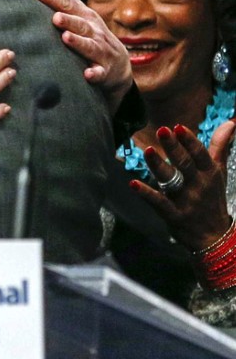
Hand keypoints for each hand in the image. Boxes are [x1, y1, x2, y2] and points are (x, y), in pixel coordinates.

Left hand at [27, 0, 131, 111]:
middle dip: (68, 18)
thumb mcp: (75, 14)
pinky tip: (87, 74)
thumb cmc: (89, 34)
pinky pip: (99, 72)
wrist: (118, 65)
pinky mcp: (104, 70)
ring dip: (79, 42)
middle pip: (79, 22)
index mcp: (84, 15)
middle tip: (54, 16)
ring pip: (89, 45)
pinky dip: (94, 73)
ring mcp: (101, 50)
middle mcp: (93, 30)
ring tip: (66, 38)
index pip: (67, 2)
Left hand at [130, 122, 233, 250]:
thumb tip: (230, 121)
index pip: (201, 155)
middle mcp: (199, 186)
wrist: (215, 237)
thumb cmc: (212, 198)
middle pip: (185, 165)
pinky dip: (146, 193)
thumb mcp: (219, 172)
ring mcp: (186, 201)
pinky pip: (159, 203)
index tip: (179, 127)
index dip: (190, 141)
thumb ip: (220, 146)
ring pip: (171, 180)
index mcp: (210, 174)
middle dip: (174, 147)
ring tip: (148, 150)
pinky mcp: (173, 215)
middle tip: (162, 130)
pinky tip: (133, 183)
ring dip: (158, 165)